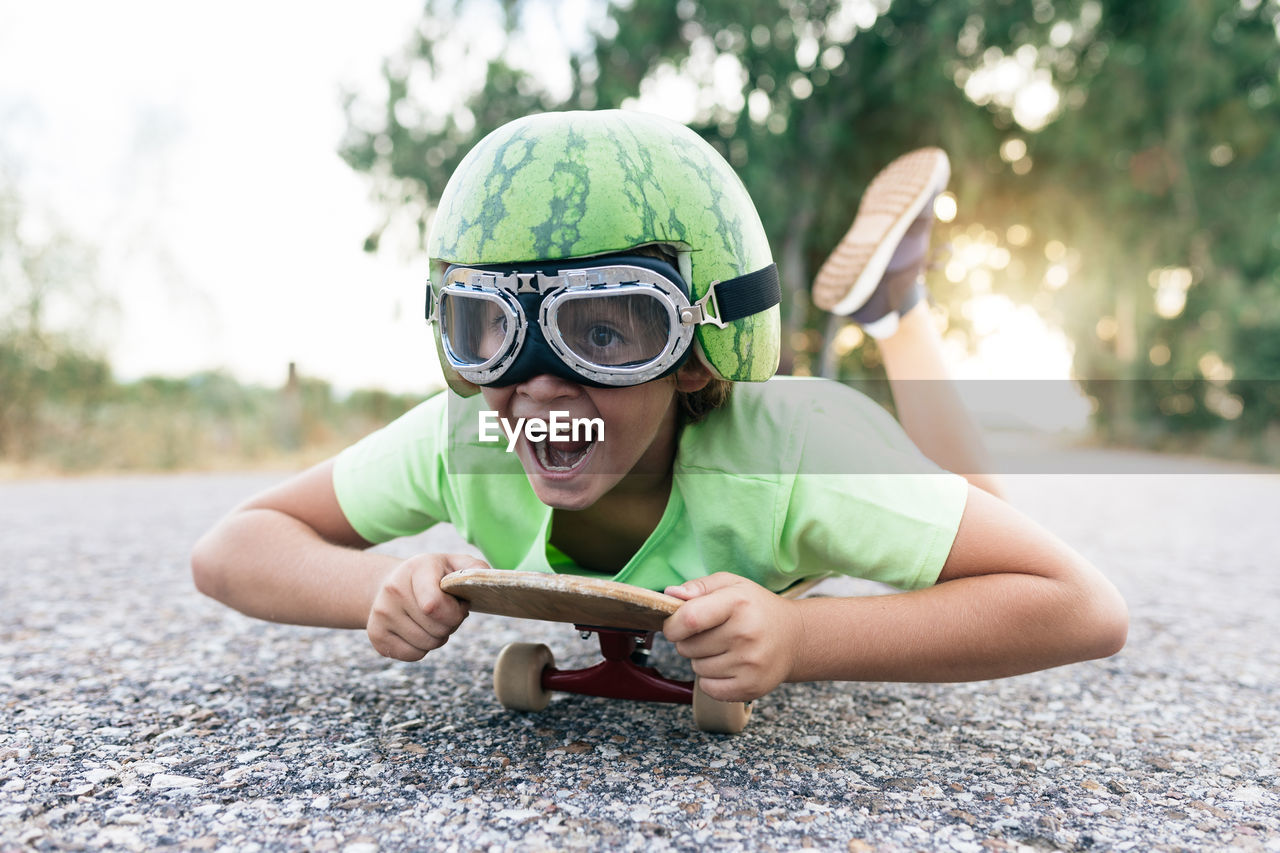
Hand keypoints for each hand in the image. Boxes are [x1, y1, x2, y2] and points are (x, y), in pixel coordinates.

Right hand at [367, 553, 484, 660]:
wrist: (391, 583)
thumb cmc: (432, 576)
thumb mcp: (454, 563)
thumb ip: (476, 569)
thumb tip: (488, 580)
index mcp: (416, 569)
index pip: (435, 606)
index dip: (455, 612)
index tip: (458, 604)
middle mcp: (393, 590)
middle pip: (436, 628)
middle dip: (451, 625)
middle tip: (447, 612)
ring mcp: (380, 614)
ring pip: (426, 644)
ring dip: (438, 637)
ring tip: (433, 620)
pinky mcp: (376, 635)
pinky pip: (413, 655)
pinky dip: (423, 649)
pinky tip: (419, 630)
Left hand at [662, 573, 803, 701]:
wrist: (795, 638)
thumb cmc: (757, 608)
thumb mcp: (732, 585)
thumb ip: (699, 587)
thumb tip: (670, 595)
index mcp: (738, 603)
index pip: (689, 619)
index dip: (672, 625)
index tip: (674, 625)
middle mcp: (746, 634)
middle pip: (688, 647)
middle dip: (688, 642)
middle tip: (710, 634)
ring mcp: (750, 663)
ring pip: (697, 668)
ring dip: (702, 660)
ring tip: (723, 648)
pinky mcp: (751, 687)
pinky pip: (708, 688)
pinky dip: (711, 680)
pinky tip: (727, 666)